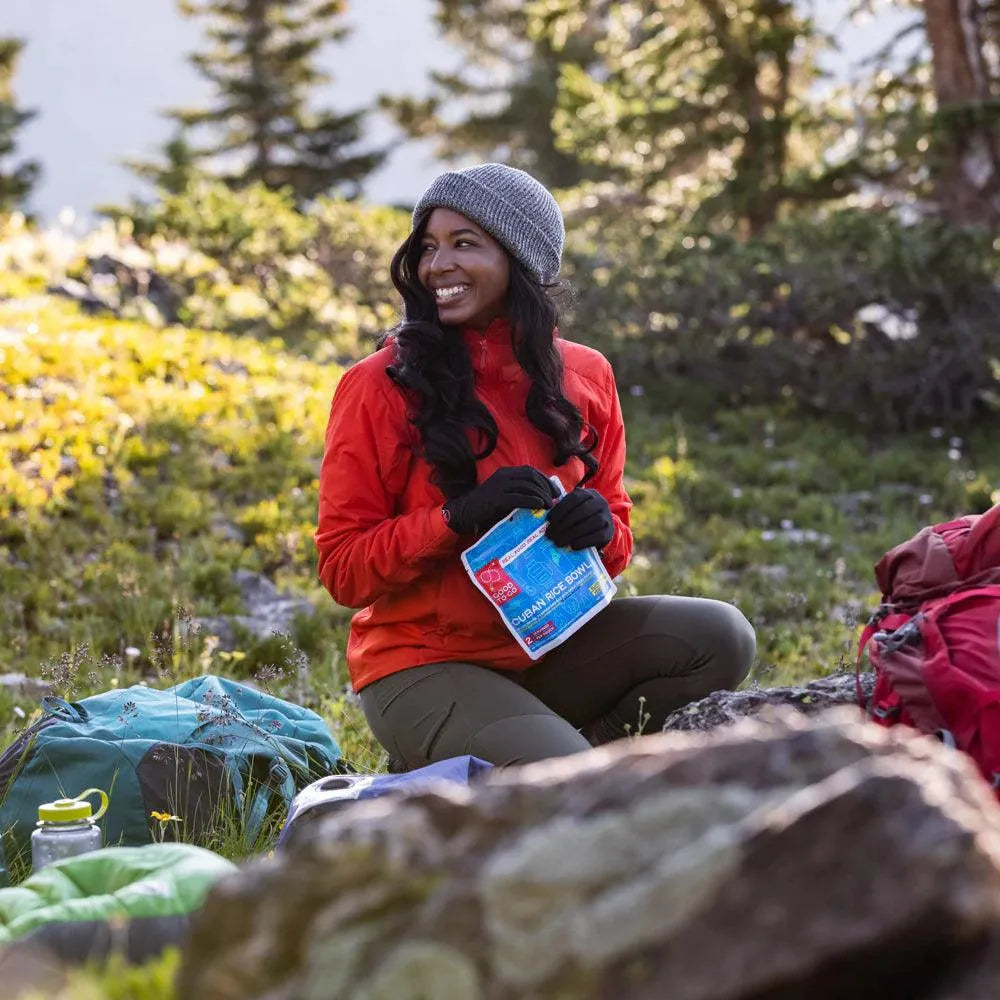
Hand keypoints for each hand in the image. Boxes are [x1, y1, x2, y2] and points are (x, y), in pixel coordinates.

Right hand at [442, 466, 557, 535]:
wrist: (465, 513)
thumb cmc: (486, 508)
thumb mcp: (504, 495)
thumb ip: (518, 493)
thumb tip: (542, 499)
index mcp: (505, 473)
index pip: (530, 471)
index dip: (545, 480)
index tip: (555, 492)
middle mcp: (503, 476)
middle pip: (531, 476)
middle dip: (546, 487)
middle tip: (555, 499)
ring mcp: (499, 486)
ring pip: (527, 486)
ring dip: (541, 495)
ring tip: (549, 505)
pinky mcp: (496, 498)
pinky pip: (518, 497)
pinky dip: (531, 500)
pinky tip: (539, 506)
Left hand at [545, 488, 613, 550]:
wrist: (602, 527)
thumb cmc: (582, 517)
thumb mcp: (574, 508)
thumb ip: (563, 509)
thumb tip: (547, 520)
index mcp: (589, 494)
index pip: (574, 499)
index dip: (560, 509)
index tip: (549, 520)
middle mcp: (600, 502)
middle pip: (581, 512)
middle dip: (563, 524)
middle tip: (550, 534)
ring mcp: (607, 516)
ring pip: (589, 524)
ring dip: (572, 533)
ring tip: (558, 542)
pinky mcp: (609, 531)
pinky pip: (597, 536)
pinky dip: (584, 541)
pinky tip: (573, 545)